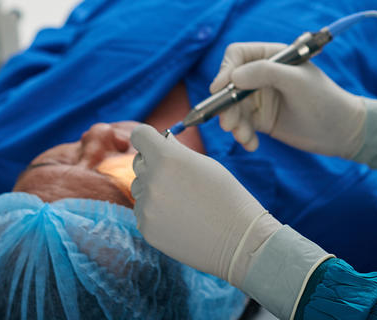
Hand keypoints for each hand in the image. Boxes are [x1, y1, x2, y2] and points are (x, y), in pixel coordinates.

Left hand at [131, 125, 280, 286]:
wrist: (238, 240)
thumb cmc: (228, 197)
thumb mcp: (206, 164)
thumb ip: (178, 150)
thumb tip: (162, 140)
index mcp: (167, 157)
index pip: (140, 135)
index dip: (147, 138)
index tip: (154, 144)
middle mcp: (152, 179)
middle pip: (138, 163)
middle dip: (152, 165)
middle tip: (176, 177)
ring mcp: (147, 206)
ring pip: (139, 189)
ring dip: (154, 190)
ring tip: (182, 202)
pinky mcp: (146, 229)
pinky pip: (143, 213)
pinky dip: (156, 214)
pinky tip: (180, 220)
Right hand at [212, 42, 376, 181]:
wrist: (343, 131)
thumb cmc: (324, 99)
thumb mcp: (296, 82)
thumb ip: (265, 73)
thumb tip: (232, 77)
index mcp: (272, 56)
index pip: (237, 56)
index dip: (225, 70)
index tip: (220, 89)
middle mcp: (262, 74)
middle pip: (230, 84)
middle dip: (226, 104)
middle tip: (228, 123)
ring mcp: (261, 97)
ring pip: (232, 107)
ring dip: (234, 123)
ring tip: (244, 137)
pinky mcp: (262, 119)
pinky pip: (242, 125)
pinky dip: (243, 135)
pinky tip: (252, 145)